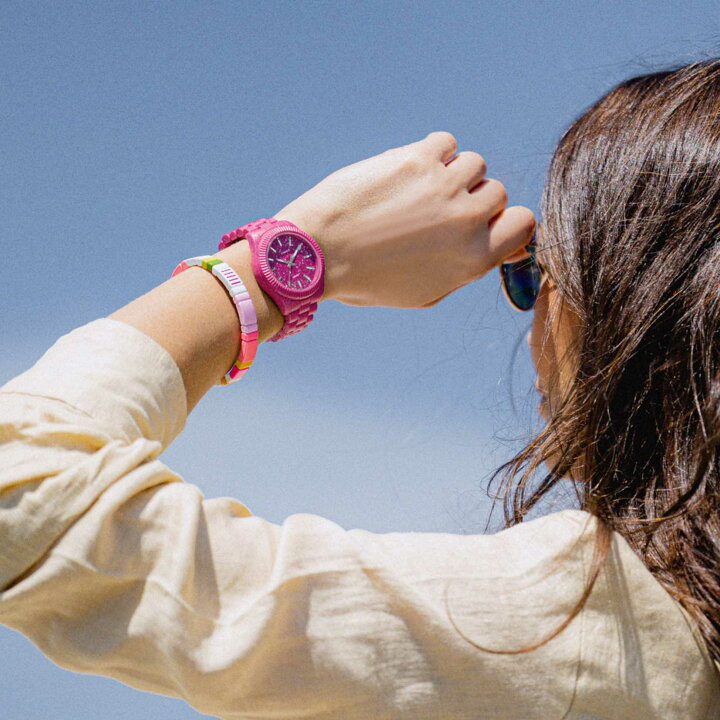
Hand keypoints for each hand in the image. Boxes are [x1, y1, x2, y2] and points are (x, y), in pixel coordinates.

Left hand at [273, 131, 534, 307]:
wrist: (316, 253)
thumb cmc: (366, 279)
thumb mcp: (424, 293)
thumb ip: (464, 268)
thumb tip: (494, 243)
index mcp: (473, 259)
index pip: (524, 223)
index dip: (504, 220)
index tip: (483, 221)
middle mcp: (466, 221)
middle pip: (496, 191)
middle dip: (470, 198)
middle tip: (434, 210)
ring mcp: (444, 186)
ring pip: (473, 163)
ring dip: (450, 173)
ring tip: (416, 191)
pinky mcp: (417, 158)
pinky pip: (446, 142)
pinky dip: (432, 152)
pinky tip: (406, 172)